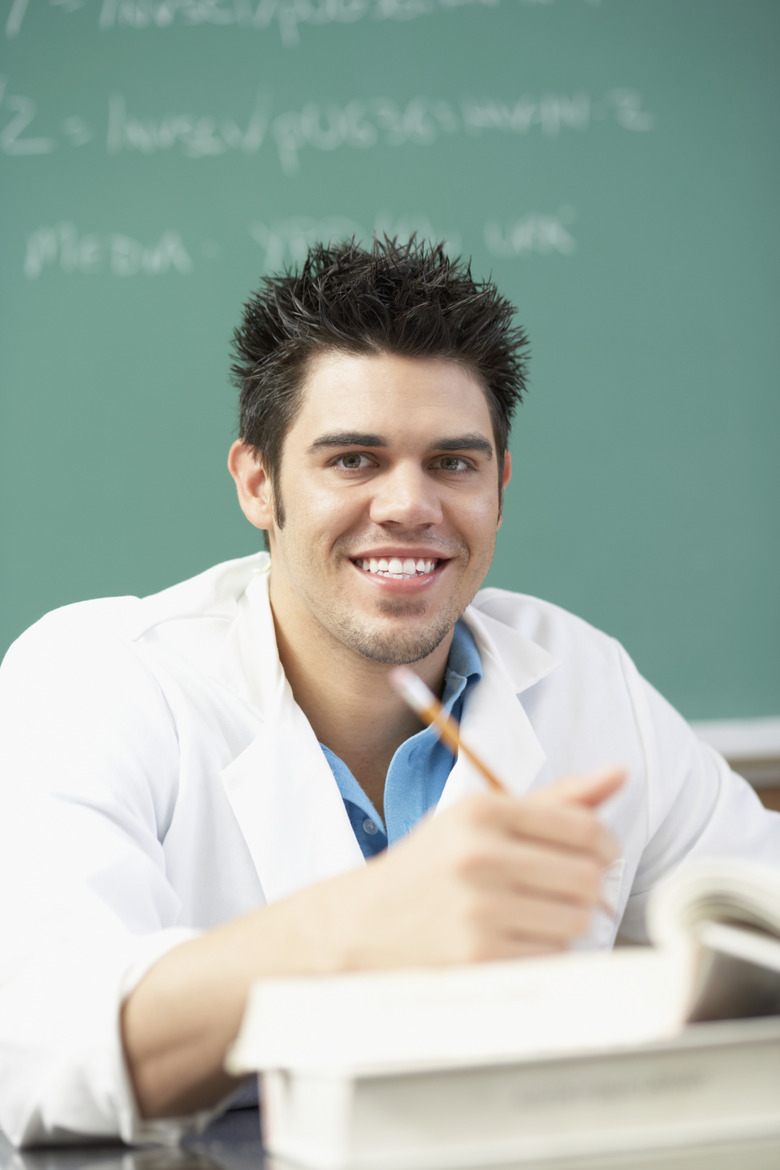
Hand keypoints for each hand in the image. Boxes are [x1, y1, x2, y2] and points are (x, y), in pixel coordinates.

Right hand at [310, 766, 624, 969]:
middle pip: (586, 877)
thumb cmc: (431, 869)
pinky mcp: (478, 958)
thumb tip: (619, 774)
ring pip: (574, 920)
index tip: (593, 857)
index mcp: (482, 811)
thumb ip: (555, 800)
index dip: (603, 847)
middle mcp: (479, 855)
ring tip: (526, 916)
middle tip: (555, 891)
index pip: (584, 828)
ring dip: (562, 922)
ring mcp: (478, 909)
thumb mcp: (480, 820)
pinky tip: (510, 941)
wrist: (360, 926)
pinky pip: (551, 958)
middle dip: (583, 887)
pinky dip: (542, 953)